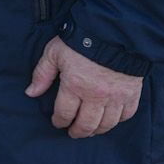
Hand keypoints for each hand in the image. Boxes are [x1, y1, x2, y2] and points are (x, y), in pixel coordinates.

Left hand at [25, 36, 142, 138]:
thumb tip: (31, 93)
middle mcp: (96, 95)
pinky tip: (110, 119)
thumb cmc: (82, 39)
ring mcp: (116, 97)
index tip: (57, 122)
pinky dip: (117, 120)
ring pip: (106, 124)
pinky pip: (126, 115)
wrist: (116, 30)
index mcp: (75, 85)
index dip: (59, 121)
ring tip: (90, 130)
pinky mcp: (132, 94)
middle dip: (77, 132)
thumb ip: (42, 74)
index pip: (64, 114)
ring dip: (96, 130)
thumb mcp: (54, 52)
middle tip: (73, 133)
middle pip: (86, 125)